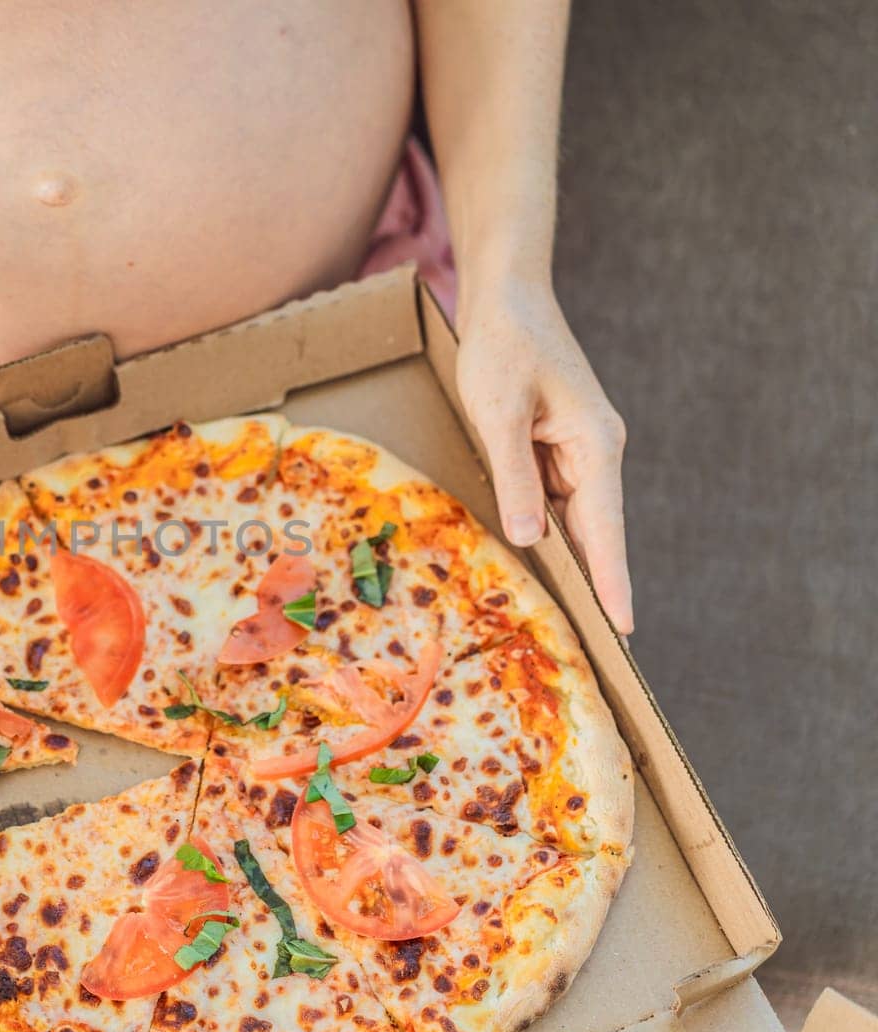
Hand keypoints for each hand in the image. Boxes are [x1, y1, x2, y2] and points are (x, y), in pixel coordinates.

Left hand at [456, 283, 633, 633]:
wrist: (506, 297)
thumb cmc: (503, 346)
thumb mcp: (500, 410)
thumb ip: (515, 475)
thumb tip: (532, 538)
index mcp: (594, 444)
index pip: (605, 529)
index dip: (612, 581)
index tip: (623, 629)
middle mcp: (594, 452)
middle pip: (594, 530)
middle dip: (594, 582)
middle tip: (595, 641)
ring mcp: (576, 449)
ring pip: (571, 516)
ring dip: (567, 557)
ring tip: (565, 614)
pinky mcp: (554, 444)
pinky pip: (552, 496)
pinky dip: (543, 524)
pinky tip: (533, 555)